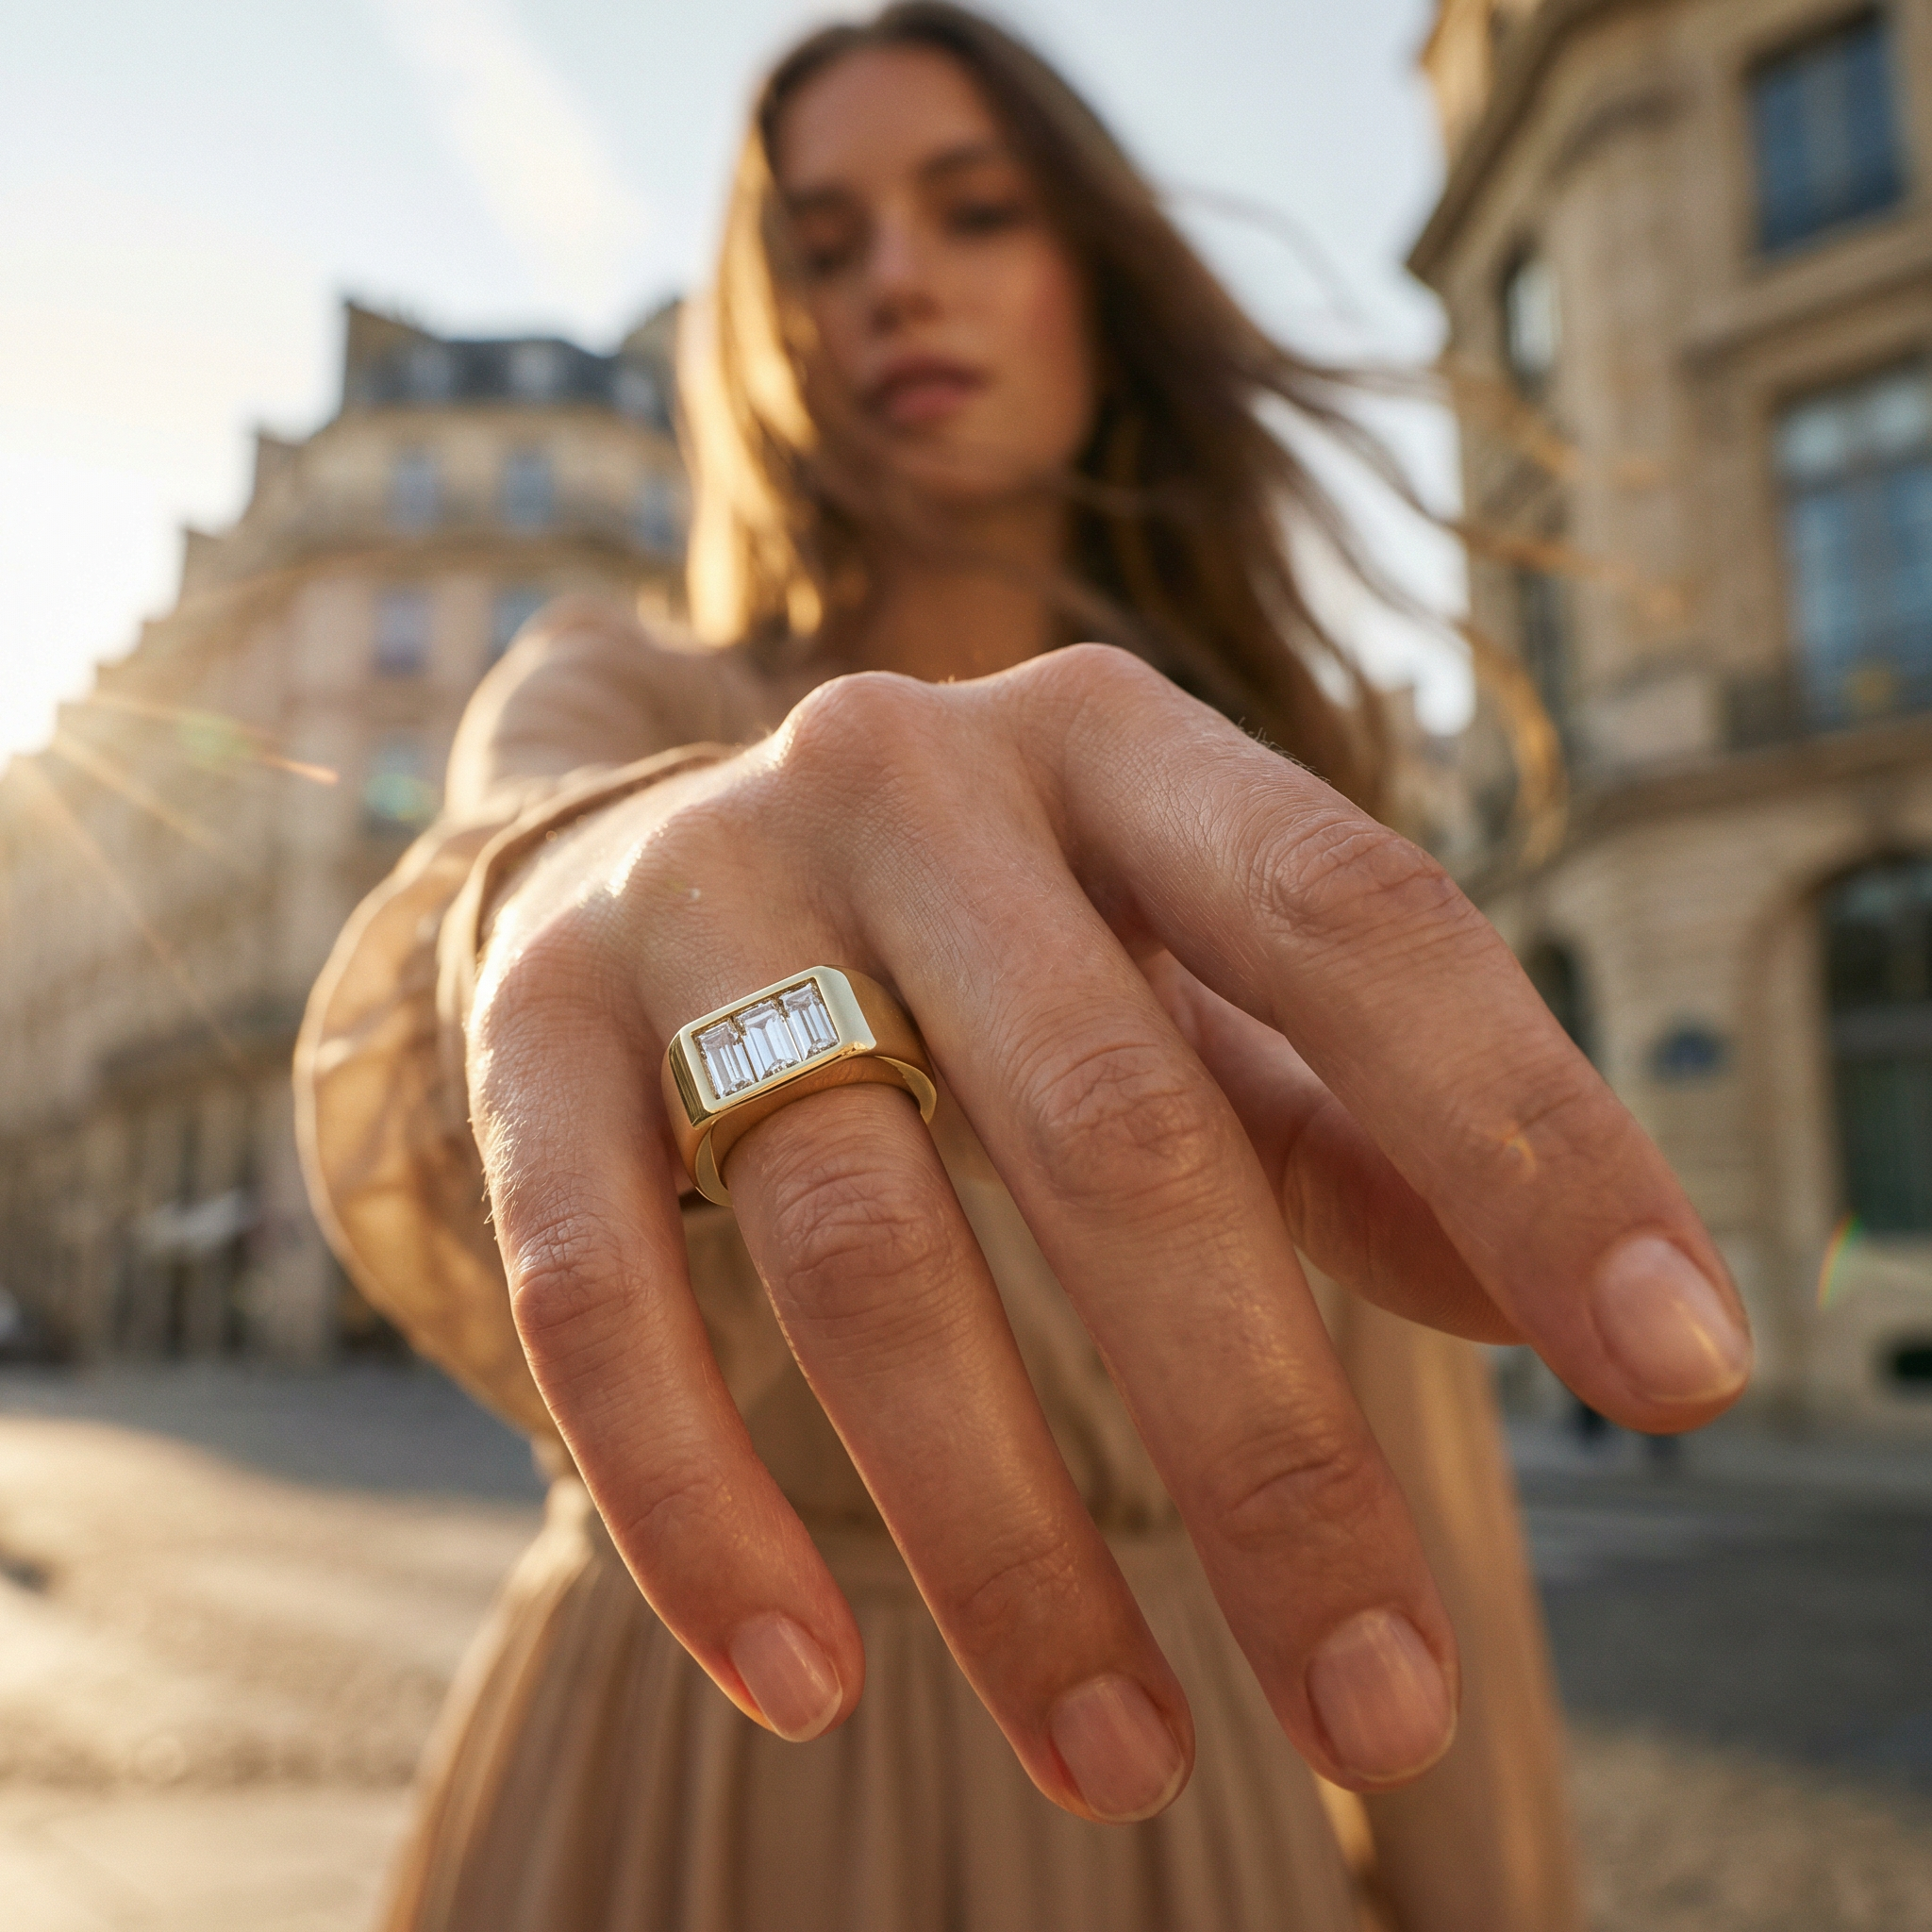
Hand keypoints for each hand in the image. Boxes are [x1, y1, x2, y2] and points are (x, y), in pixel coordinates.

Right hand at [468, 644, 1749, 1820]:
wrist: (644, 838)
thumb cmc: (980, 934)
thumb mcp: (1176, 974)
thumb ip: (1345, 1114)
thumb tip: (1558, 1312)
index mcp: (1114, 741)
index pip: (1356, 916)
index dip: (1528, 1135)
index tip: (1681, 1376)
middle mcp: (905, 774)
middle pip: (1110, 1128)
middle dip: (1266, 1443)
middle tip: (1385, 1703)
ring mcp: (698, 888)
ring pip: (857, 1243)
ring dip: (1003, 1539)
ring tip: (1130, 1765)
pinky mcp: (528, 1022)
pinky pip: (592, 1287)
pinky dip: (697, 1501)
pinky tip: (805, 1683)